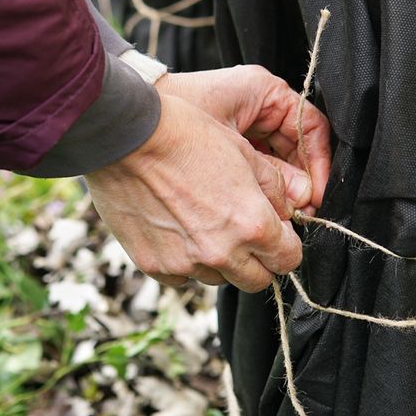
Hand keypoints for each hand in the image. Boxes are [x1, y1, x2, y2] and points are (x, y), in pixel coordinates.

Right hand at [85, 90, 327, 292]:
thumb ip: (273, 189)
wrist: (127, 136)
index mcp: (252, 224)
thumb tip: (287, 211)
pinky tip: (177, 228)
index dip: (286, 245)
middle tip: (244, 231)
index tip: (276, 233)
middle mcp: (222, 252)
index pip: (288, 260)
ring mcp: (185, 263)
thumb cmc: (188, 135)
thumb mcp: (244, 153)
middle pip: (258, 280)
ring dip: (221, 261)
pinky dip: (186, 260)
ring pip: (219, 279)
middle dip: (258, 260)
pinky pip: (182, 277)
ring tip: (204, 222)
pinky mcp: (153, 265)